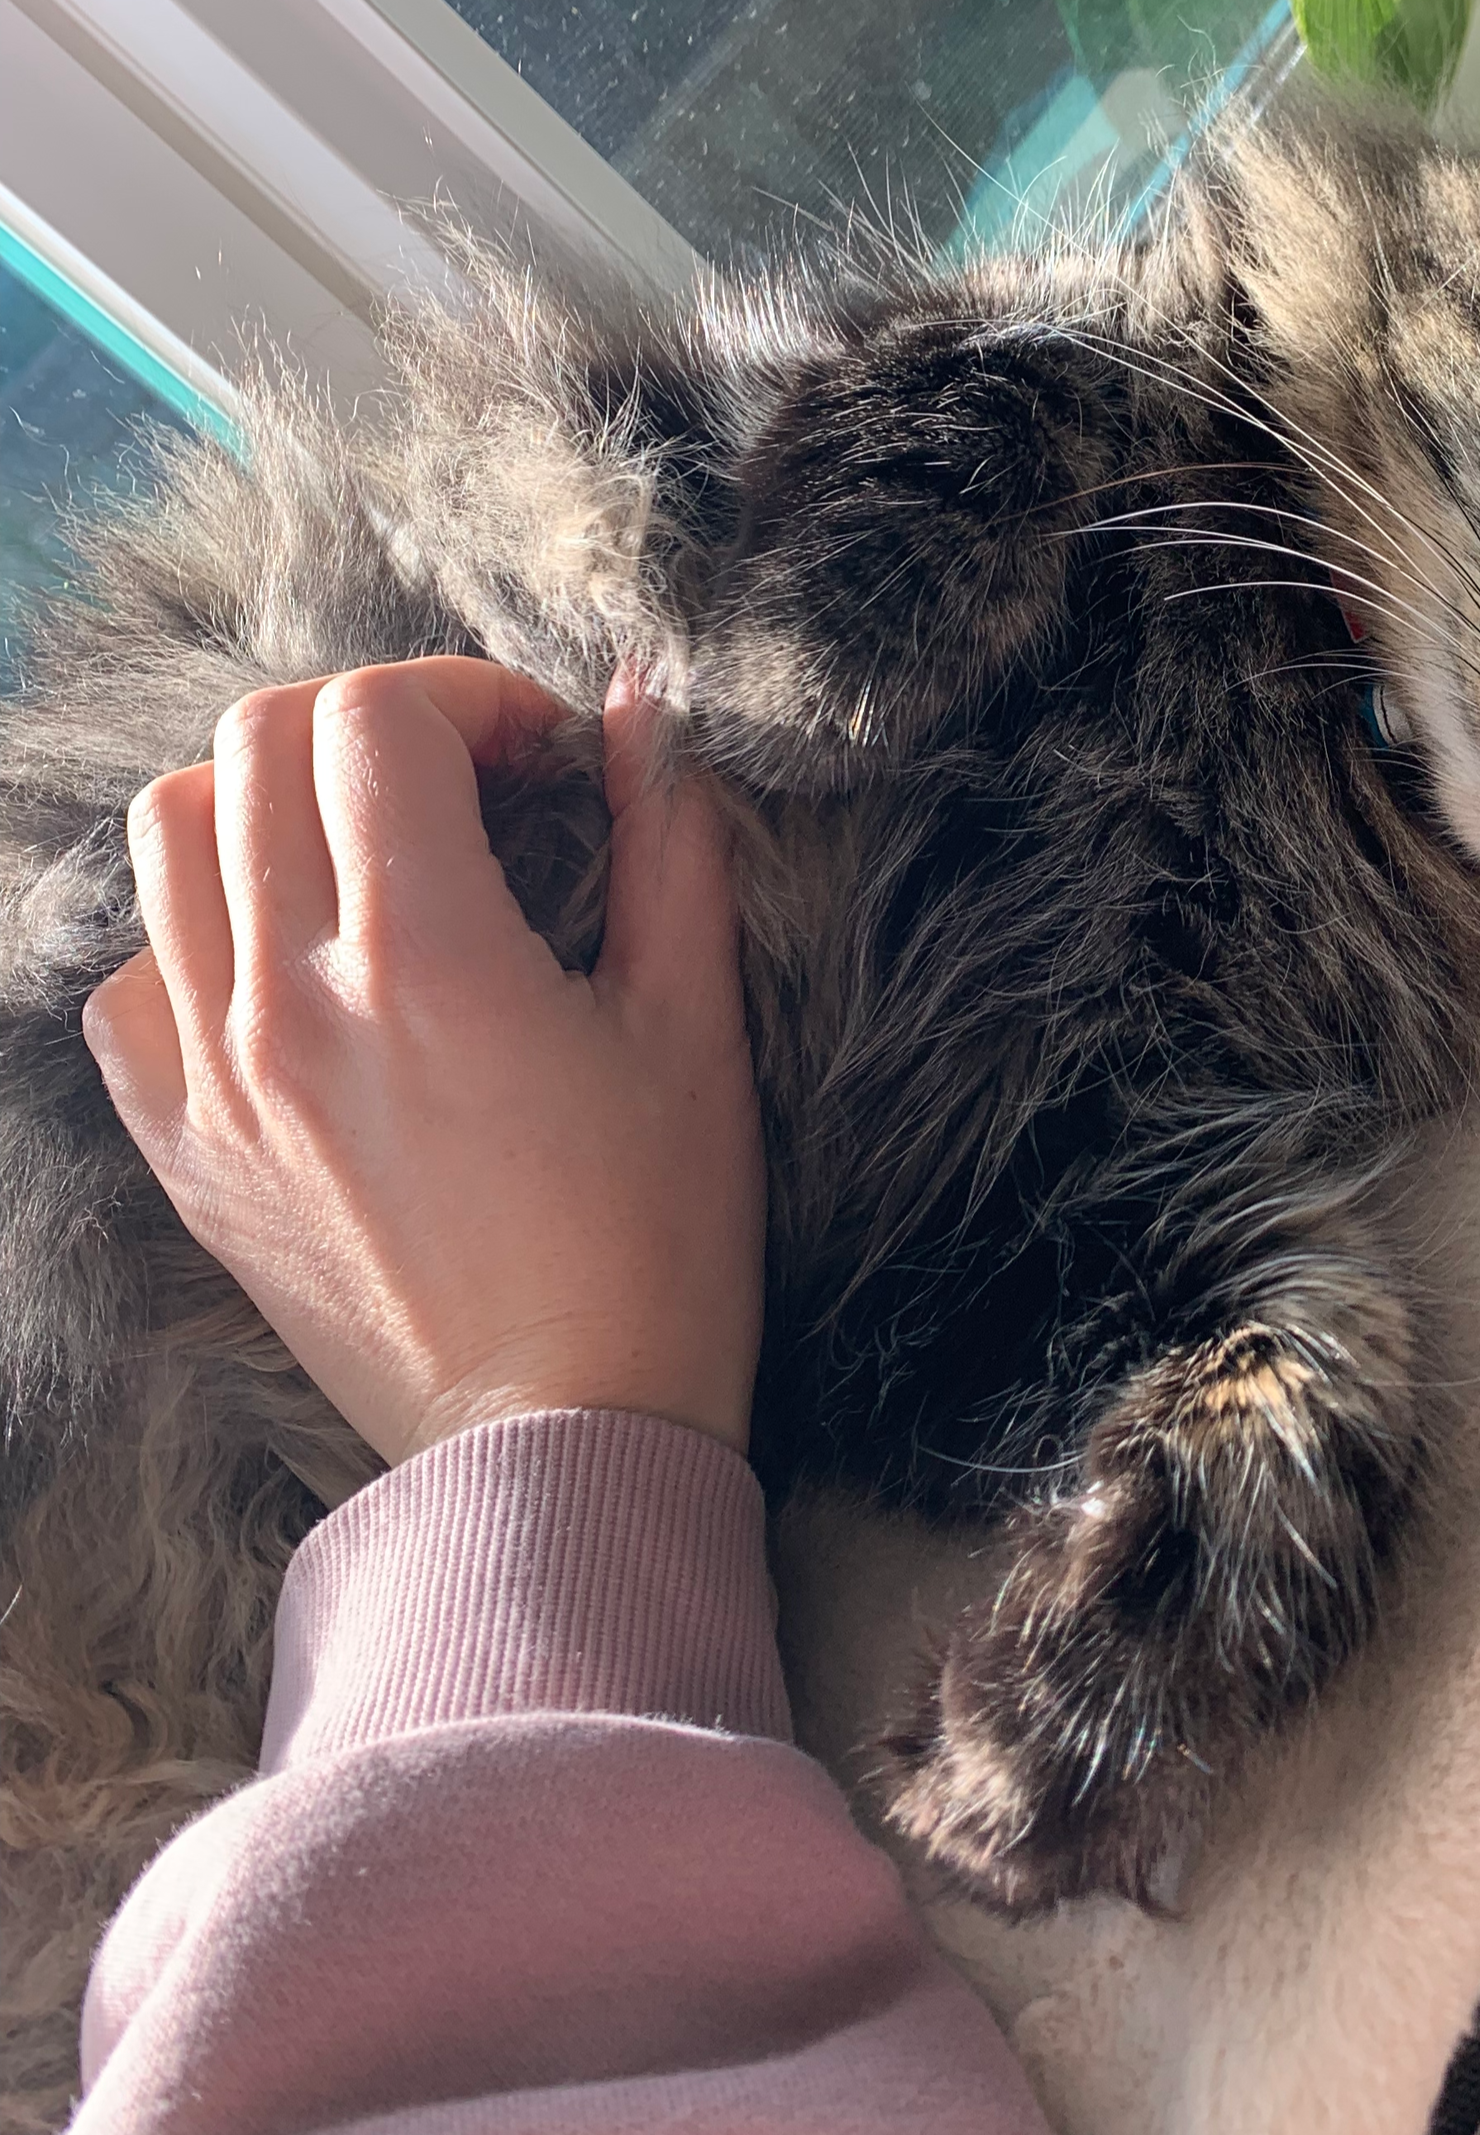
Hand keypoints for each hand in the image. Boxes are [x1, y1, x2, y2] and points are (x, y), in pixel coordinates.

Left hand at [83, 657, 765, 1462]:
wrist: (558, 1437)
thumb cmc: (657, 1246)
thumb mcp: (696, 1035)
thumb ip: (671, 851)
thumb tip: (640, 709)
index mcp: (430, 963)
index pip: (376, 717)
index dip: (469, 697)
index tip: (539, 760)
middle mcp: (291, 1003)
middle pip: (256, 744)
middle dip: (371, 726)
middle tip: (463, 790)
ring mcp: (216, 1080)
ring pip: (170, 838)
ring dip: (273, 806)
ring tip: (369, 865)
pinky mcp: (187, 1153)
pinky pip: (129, 982)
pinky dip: (200, 937)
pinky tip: (297, 979)